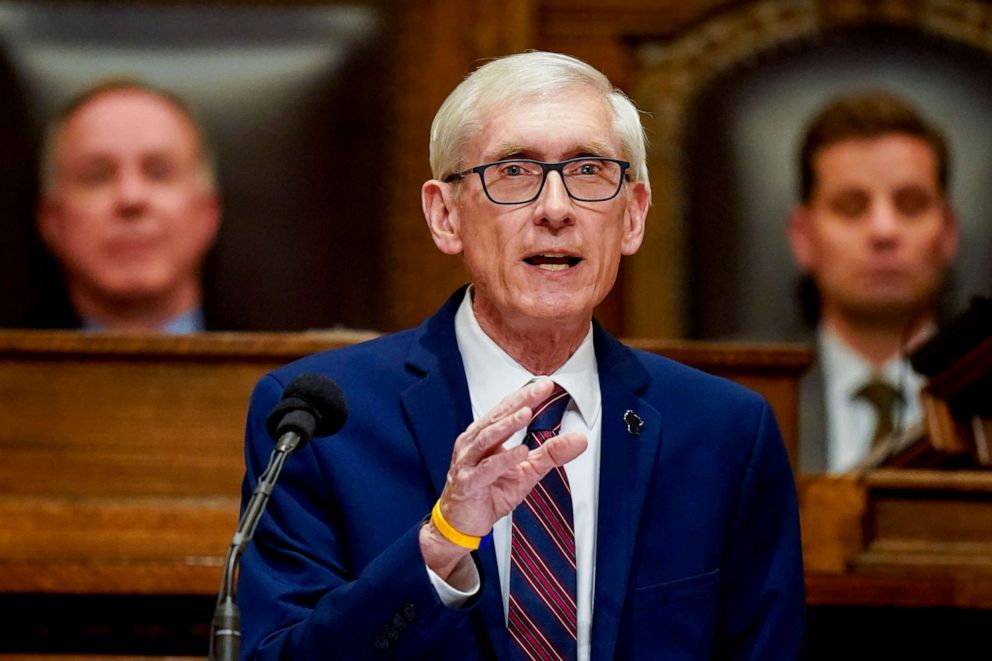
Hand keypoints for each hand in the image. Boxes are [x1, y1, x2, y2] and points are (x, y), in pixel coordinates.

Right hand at [420, 378, 586, 578]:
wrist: (461, 523)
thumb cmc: (488, 493)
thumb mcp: (527, 472)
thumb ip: (551, 454)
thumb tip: (579, 439)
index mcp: (485, 436)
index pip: (506, 410)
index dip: (525, 396)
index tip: (546, 385)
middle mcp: (473, 444)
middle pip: (497, 417)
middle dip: (520, 402)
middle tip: (540, 389)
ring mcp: (468, 462)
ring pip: (487, 438)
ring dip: (508, 425)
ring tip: (527, 413)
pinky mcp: (468, 483)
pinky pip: (486, 469)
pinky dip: (503, 459)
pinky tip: (520, 452)